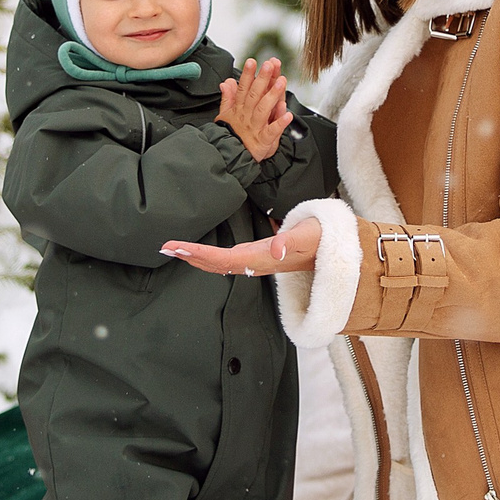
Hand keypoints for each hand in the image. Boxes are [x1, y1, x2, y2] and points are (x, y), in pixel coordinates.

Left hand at [164, 218, 321, 276]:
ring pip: (219, 264)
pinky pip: (227, 260)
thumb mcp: (310, 235)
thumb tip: (274, 248)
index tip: (176, 248)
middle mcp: (255, 262)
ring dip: (195, 257)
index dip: (198, 254)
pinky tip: (197, 252)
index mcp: (262, 257)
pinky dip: (208, 255)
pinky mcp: (257, 257)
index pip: (223, 259)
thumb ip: (292, 241)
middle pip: (215, 264)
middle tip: (164, 248)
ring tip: (174, 249)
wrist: (335, 252)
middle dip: (189, 256)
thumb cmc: (322, 239)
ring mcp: (255, 261)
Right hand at [216, 56, 290, 161]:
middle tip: (269, 65)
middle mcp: (247, 115)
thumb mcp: (226, 115)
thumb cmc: (231, 135)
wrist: (232, 158)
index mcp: (240, 109)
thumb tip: (226, 82)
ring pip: (263, 109)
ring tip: (281, 82)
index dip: (247, 74)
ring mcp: (255, 127)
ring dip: (272, 95)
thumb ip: (228, 98)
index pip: (243, 88)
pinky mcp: (263, 140)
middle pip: (254, 94)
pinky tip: (287, 114)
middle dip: (262, 79)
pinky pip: (272, 131)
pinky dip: (279, 123)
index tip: (252, 61)